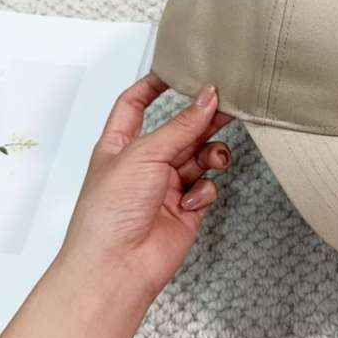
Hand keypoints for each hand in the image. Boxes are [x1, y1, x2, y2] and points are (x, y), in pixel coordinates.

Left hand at [60, 74, 231, 299]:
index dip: (154, 85)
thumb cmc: (109, 213)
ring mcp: (166, 186)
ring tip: (214, 158)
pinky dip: (203, 189)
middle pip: (179, 129)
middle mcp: (145, 163)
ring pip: (199, 156)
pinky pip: (206, 186)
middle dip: (201, 119)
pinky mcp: (186, 207)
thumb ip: (182, 126)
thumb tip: (208, 98)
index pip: (136, 104)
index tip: (179, 70)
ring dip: (210, 154)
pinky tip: (191, 200)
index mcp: (121, 144)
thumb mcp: (144, 154)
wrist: (118, 266)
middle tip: (228, 107)